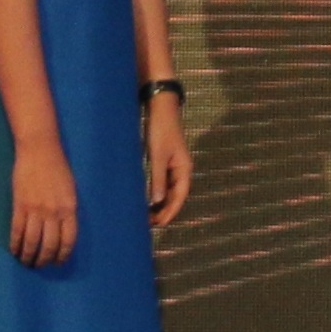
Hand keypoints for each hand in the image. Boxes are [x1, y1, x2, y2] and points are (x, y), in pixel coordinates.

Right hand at [11, 139, 78, 267]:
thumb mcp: (71, 190)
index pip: (69, 240)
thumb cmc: (58, 168)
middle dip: (44, 259)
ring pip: (32, 241)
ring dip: (28, 255)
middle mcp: (54, 212)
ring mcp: (36, 210)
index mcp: (70, 209)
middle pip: (50, 244)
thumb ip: (67, 210)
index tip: (58, 262)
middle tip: (39, 265)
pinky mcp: (20, 205)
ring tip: (26, 262)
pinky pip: (17, 231)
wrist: (39, 151)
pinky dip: (15, 244)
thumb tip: (62, 229)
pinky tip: (14, 251)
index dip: (63, 255)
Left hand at [145, 97, 193, 225]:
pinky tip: (146, 197)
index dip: (170, 212)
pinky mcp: (163, 159)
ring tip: (147, 215)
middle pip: (175, 195)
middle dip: (164, 210)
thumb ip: (157, 178)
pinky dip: (156, 192)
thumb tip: (156, 201)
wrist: (159, 107)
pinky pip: (162, 181)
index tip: (159, 224)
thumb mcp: (157, 155)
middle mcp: (180, 169)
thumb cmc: (160, 129)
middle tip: (149, 224)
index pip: (180, 197)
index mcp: (184, 168)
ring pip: (168, 190)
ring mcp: (172, 164)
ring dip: (160, 203)